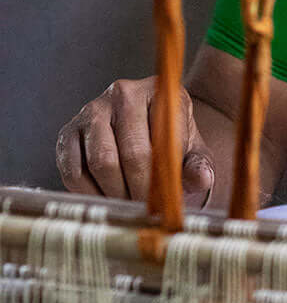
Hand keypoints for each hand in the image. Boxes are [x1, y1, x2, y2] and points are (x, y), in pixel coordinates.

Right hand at [56, 77, 215, 207]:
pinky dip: (90, 193)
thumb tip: (203, 179)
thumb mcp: (192, 149)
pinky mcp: (67, 133)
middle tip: (147, 210)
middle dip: (141, 189)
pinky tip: (106, 198)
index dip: (166, 176)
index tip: (169, 201)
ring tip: (129, 205)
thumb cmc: (171, 141)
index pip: (165, 138)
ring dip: (116, 193)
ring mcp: (91, 110)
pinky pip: (73, 171)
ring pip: (101, 162)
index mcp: (160, 91)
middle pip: (131, 152)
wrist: (142, 129)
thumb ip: (198, 164)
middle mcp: (123, 93)